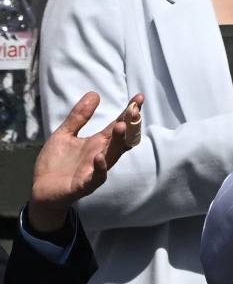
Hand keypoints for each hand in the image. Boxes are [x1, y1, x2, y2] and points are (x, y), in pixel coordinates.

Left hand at [27, 92, 142, 234]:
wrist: (41, 190)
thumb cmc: (55, 163)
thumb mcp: (64, 134)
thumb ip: (79, 116)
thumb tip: (95, 93)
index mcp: (97, 143)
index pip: (118, 125)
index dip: (128, 112)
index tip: (139, 97)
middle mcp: (101, 155)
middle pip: (120, 139)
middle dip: (129, 125)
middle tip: (134, 109)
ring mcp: (94, 170)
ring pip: (112, 156)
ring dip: (118, 142)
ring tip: (121, 126)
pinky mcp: (83, 184)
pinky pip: (96, 177)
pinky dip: (100, 168)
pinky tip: (99, 157)